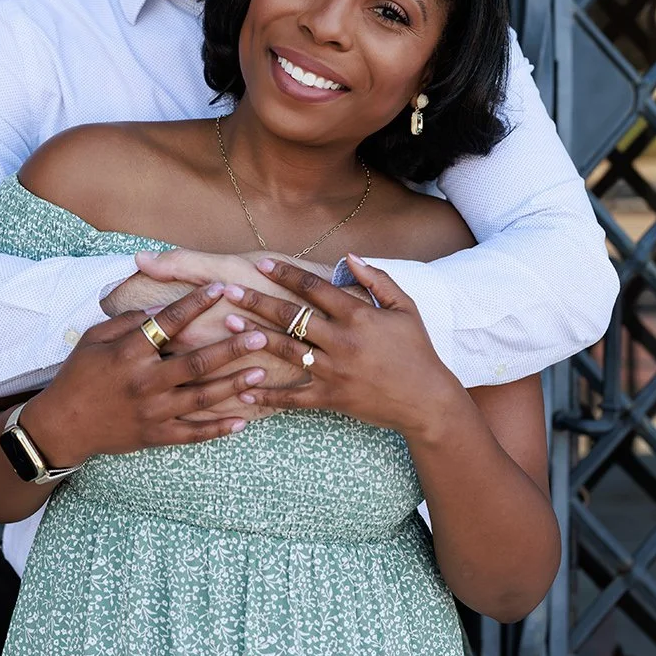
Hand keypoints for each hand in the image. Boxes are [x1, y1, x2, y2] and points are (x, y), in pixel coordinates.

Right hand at [21, 283, 300, 464]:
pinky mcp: (156, 436)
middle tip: (260, 336)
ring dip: (233, 385)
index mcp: (129, 353)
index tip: (220, 288)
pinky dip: (218, 429)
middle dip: (231, 349)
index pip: (169, 323)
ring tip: (260, 373)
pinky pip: (193, 434)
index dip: (196, 303)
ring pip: (202, 399)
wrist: (61, 426)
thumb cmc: (78, 375)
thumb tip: (161, 311)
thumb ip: (128, 322)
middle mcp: (145, 382)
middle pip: (196, 364)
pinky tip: (242, 420)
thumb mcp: (93, 338)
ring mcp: (153, 412)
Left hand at [229, 255, 459, 436]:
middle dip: (257, 301)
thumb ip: (377, 279)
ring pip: (286, 351)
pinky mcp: (331, 398)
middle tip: (229, 290)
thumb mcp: (405, 307)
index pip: (314, 287)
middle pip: (291, 317)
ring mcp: (333, 371)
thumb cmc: (417, 350)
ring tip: (231, 325)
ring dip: (255, 337)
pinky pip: (293, 397)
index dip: (286, 274)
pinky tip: (244, 389)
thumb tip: (349, 256)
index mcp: (357, 315)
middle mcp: (341, 341)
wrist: (427, 400)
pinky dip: (268, 395)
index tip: (261, 264)